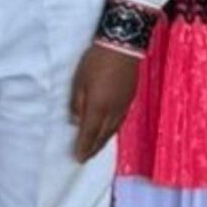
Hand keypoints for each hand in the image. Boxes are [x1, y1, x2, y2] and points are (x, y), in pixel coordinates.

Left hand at [67, 44, 140, 163]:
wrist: (122, 48)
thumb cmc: (96, 62)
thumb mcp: (79, 81)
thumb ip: (77, 103)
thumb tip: (76, 121)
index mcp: (98, 108)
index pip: (89, 133)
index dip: (83, 147)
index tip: (78, 158)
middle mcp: (113, 112)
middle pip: (102, 136)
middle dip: (93, 148)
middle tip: (85, 158)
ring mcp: (123, 107)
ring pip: (113, 131)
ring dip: (103, 142)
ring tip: (95, 149)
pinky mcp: (130, 100)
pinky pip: (120, 123)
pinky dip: (112, 131)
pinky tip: (109, 132)